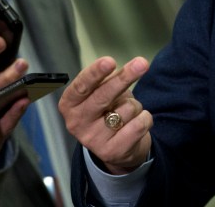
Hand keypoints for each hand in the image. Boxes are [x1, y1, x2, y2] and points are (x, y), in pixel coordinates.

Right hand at [59, 56, 152, 174]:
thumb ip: (109, 80)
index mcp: (69, 104)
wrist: (117, 148)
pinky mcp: (112, 152)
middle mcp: (76, 123)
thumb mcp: (102, 93)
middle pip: (103, 96)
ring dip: (135, 105)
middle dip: (125, 78)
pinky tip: (136, 123)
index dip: (95, 73)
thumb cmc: (108, 110)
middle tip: (142, 63)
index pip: (81, 86)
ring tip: (127, 113)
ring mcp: (93, 140)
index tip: (109, 61)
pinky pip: (140, 124)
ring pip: (128, 108)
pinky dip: (145, 118)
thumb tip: (130, 67)